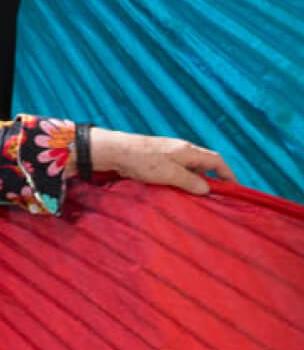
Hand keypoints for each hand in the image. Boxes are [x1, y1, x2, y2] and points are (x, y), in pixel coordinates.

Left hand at [88, 127, 236, 194]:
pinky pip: (175, 171)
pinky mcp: (156, 160)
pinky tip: (175, 191)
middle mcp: (181, 150)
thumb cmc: (143, 160)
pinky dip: (180, 181)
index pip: (216, 161)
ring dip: (193, 182)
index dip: (228, 174)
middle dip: (211, 180)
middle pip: (203, 165)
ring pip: (189, 169)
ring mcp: (168, 155)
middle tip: (214, 197)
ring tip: (195, 198)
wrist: (115, 151)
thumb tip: (207, 189)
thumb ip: (190, 181)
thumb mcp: (170, 174)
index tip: (235, 188)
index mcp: (188, 151)